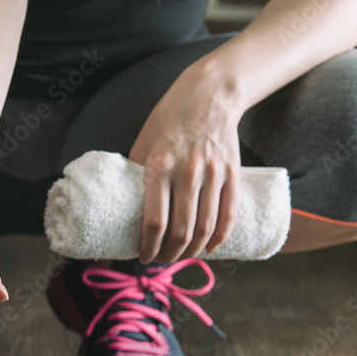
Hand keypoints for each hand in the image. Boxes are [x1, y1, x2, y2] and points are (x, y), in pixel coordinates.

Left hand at [129, 60, 242, 262]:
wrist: (209, 95)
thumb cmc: (169, 119)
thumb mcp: (143, 142)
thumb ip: (136, 174)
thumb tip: (124, 209)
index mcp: (159, 166)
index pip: (154, 221)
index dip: (148, 247)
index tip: (142, 257)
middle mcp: (187, 172)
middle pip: (181, 231)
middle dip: (169, 255)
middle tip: (160, 260)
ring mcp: (213, 174)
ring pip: (205, 228)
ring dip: (192, 251)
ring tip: (181, 256)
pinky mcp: (232, 174)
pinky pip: (229, 215)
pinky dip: (219, 238)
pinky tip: (209, 248)